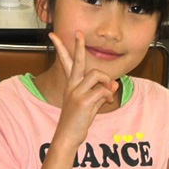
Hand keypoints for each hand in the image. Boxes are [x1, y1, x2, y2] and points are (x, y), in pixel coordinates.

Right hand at [50, 31, 117, 151]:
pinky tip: (106, 102)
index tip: (54, 35)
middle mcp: (72, 86)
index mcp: (71, 85)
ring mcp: (76, 92)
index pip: (66, 62)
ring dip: (105, 81)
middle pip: (77, 60)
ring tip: (106, 93)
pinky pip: (102, 90)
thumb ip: (101, 93)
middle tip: (77, 32)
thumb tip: (114, 85)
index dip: (61, 48)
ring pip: (96, 74)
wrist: (67, 136)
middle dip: (79, 45)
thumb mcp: (91, 104)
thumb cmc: (77, 121)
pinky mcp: (83, 101)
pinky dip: (108, 95)